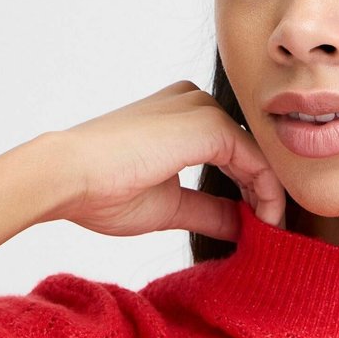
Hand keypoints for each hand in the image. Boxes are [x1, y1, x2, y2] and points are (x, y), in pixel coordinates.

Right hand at [47, 80, 285, 239]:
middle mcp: (194, 103)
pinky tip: (265, 223)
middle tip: (270, 234)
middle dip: (265, 194)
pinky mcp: (209, 124)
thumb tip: (243, 226)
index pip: (235, 152)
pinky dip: (268, 194)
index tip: (259, 229)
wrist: (68, 177)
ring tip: (269, 234)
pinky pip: (258, 161)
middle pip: (251, 151)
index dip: (252, 192)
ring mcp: (202, 109)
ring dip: (270, 198)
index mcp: (180, 115)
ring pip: (259, 155)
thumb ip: (209, 210)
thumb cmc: (103, 191)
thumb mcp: (170, 206)